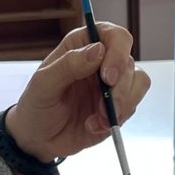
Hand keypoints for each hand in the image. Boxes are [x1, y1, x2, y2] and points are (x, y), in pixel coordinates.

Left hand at [4, 23, 149, 162]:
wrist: (39, 139)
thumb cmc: (36, 105)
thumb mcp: (43, 85)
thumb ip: (68, 65)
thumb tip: (98, 50)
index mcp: (82, 45)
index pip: (114, 36)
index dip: (117, 53)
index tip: (107, 78)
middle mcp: (101, 60)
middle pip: (129, 61)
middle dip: (119, 89)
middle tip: (102, 109)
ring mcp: (112, 82)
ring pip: (138, 82)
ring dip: (122, 104)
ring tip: (97, 120)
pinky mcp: (118, 104)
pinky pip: (132, 105)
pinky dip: (116, 118)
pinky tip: (94, 126)